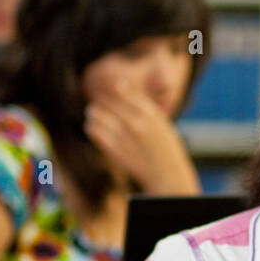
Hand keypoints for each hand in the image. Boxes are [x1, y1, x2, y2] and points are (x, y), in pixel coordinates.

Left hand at [84, 80, 199, 194]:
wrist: (168, 175)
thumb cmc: (165, 148)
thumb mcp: (161, 123)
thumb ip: (144, 106)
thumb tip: (121, 84)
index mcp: (153, 115)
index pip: (128, 93)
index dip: (116, 88)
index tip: (111, 86)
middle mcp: (139, 125)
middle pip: (111, 103)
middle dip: (102, 100)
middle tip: (96, 100)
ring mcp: (127, 139)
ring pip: (100, 117)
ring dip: (94, 112)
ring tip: (92, 112)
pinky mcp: (117, 152)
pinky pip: (97, 133)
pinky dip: (92, 127)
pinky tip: (91, 126)